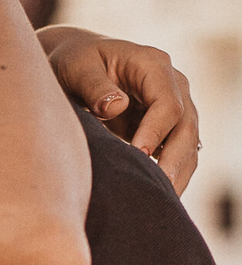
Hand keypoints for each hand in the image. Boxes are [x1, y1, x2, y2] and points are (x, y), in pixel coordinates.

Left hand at [40, 27, 199, 193]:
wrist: (78, 63)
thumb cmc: (75, 62)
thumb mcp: (77, 68)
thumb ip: (94, 86)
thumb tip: (115, 107)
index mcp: (153, 65)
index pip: (167, 104)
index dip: (155, 133)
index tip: (138, 155)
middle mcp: (173, 84)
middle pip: (186, 127)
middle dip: (174, 161)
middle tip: (159, 191)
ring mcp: (175, 106)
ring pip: (189, 144)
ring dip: (178, 174)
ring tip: (162, 202)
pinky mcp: (168, 127)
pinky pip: (178, 154)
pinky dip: (172, 175)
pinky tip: (159, 197)